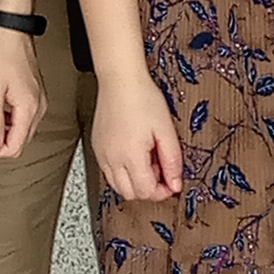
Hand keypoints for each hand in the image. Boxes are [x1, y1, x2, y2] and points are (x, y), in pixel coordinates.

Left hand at [0, 29, 41, 159]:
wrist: (10, 27)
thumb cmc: (1, 50)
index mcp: (30, 108)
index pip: (14, 148)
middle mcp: (38, 106)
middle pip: (19, 141)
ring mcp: (38, 99)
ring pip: (20, 130)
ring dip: (2, 127)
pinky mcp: (33, 92)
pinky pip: (21, 116)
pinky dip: (7, 116)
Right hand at [91, 70, 183, 204]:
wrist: (120, 80)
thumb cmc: (143, 99)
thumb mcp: (166, 130)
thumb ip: (172, 161)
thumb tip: (176, 184)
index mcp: (130, 156)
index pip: (145, 192)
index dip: (162, 191)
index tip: (172, 181)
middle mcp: (111, 159)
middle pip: (129, 193)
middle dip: (148, 188)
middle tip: (161, 170)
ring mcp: (101, 154)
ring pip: (117, 185)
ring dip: (134, 181)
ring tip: (147, 159)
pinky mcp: (97, 147)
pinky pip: (108, 171)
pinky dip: (122, 171)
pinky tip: (133, 153)